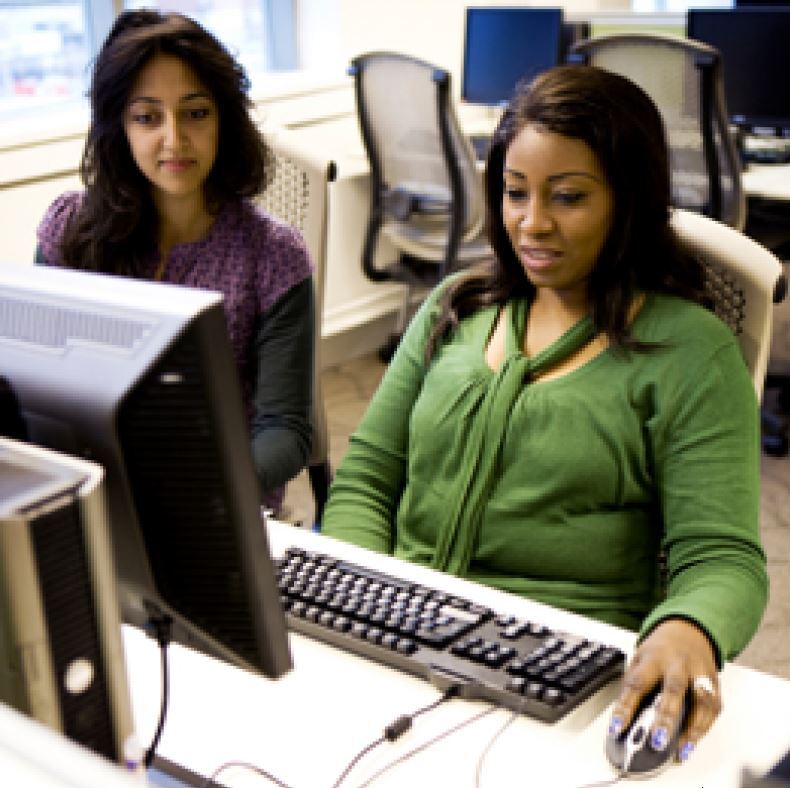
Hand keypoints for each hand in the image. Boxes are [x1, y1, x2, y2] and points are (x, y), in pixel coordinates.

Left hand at [608, 618, 720, 762]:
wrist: (688, 630)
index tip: (617, 727)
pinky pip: (714, 707)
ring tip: (681, 750)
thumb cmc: (660, 648)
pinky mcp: (715, 683)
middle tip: (656, 741)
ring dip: (692, 728)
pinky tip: (693, 741)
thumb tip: (623, 714)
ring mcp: (699, 673)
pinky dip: (705, 727)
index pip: (637, 682)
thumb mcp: (639, 656)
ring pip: (701, 700)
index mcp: (653, 656)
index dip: (626, 706)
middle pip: (674, 689)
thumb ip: (634, 682)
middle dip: (665, 717)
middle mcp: (678, 664)